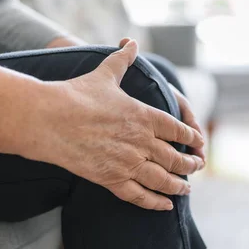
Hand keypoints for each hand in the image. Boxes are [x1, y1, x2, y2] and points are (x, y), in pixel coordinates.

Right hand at [27, 39, 204, 210]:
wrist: (48, 119)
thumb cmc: (76, 95)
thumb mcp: (105, 74)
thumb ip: (122, 60)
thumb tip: (131, 42)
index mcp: (145, 116)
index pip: (178, 130)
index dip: (191, 138)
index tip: (199, 143)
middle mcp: (142, 141)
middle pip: (176, 157)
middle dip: (190, 164)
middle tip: (197, 167)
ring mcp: (128, 162)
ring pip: (163, 180)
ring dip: (178, 186)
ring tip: (186, 190)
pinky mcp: (112, 179)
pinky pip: (140, 195)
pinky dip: (156, 202)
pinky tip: (165, 205)